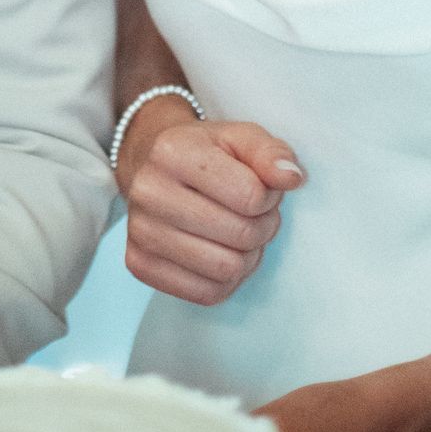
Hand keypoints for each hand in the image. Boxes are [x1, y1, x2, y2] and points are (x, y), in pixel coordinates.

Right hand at [118, 100, 304, 305]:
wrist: (154, 168)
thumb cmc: (206, 154)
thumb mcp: (241, 137)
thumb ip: (270, 152)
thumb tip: (291, 178)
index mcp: (172, 152)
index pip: (249, 196)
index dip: (269, 198)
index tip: (262, 190)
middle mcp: (148, 192)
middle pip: (241, 235)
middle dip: (262, 228)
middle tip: (255, 215)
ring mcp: (140, 231)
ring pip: (225, 269)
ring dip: (246, 256)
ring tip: (239, 234)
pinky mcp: (139, 264)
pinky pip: (205, 293)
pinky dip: (225, 280)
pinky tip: (220, 253)